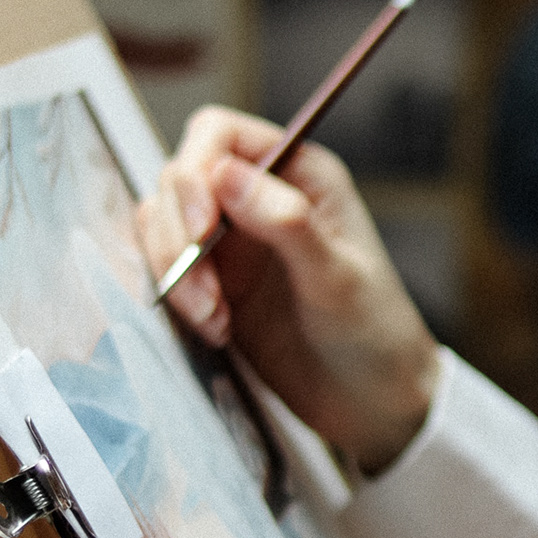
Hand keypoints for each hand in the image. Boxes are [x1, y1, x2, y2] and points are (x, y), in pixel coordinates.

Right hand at [136, 106, 439, 473]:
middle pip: (180, 180)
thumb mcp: (337, 278)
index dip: (195, 173)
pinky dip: (177, 297)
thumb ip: (286, 223)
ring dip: (175, 271)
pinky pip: (167, 269)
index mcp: (299, 173)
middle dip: (179, 236)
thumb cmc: (374, 332)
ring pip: (163, 225)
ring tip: (214, 320)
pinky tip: (216, 330)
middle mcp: (260, 196)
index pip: (218, 135)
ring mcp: (232, 240)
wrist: (373, 402)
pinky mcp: (214, 282)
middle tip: (206, 295)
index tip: (201, 230)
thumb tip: (224, 172)